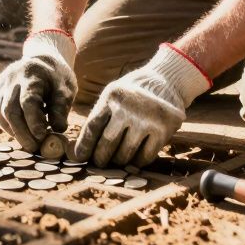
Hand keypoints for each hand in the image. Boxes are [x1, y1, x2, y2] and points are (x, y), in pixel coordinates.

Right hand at [0, 31, 76, 150]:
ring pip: (0, 113)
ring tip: (30, 143)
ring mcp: (2, 85)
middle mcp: (12, 79)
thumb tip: (59, 130)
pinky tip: (22, 134)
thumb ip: (61, 107)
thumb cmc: (57, 77)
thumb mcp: (66, 88)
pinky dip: (9, 126)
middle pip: (10, 110)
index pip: (28, 101)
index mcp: (31, 74)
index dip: (33, 121)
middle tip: (35, 148)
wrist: (42, 59)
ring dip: (14, 132)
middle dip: (22, 132)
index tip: (42, 137)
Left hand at [74, 44, 210, 166]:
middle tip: (99, 162)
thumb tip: (79, 150)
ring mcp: (147, 120)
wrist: (165, 82)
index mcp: (112, 96)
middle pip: (108, 143)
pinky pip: (144, 157)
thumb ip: (98, 118)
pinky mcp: (163, 131)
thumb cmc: (130, 94)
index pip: (92, 127)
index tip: (80, 157)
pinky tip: (134, 158)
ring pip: (125, 154)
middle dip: (100, 158)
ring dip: (118, 161)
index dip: (84, 146)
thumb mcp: (112, 95)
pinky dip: (137, 162)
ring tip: (116, 159)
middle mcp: (129, 107)